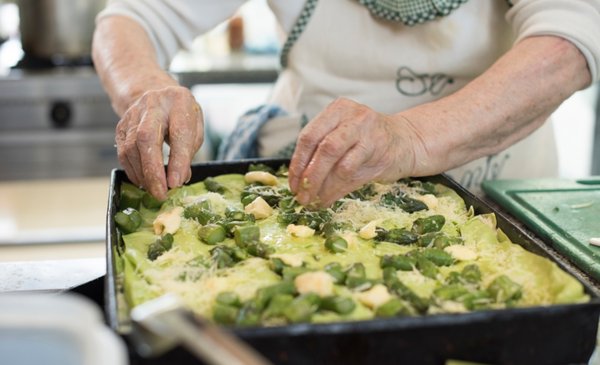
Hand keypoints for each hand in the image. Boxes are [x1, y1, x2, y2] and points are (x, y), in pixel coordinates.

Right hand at [115, 86, 203, 199]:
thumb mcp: (195, 128)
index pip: (178, 132)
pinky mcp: (121, 126)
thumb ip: (189, 151)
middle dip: (153, 170)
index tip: (176, 182)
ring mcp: (133, 114)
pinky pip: (123, 152)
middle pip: (146, 138)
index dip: (177, 160)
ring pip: (131, 147)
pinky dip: (133, 171)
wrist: (159, 96)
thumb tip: (180, 178)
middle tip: (161, 193)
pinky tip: (144, 181)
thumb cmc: (182, 115)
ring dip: (143, 174)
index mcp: (179, 101)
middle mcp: (153, 104)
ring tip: (155, 191)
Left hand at [288, 98, 425, 206]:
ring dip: (320, 185)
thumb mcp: (343, 140)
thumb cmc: (368, 143)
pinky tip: (328, 199)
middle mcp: (351, 116)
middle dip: (308, 176)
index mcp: (336, 110)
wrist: (407, 142)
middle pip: (321, 148)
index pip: (308, 136)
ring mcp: (367, 131)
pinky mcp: (379, 149)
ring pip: (335, 161)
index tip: (292, 184)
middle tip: (301, 196)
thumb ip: (322, 156)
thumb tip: (299, 186)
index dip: (297, 163)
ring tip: (313, 200)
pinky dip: (335, 190)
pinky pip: (350, 172)